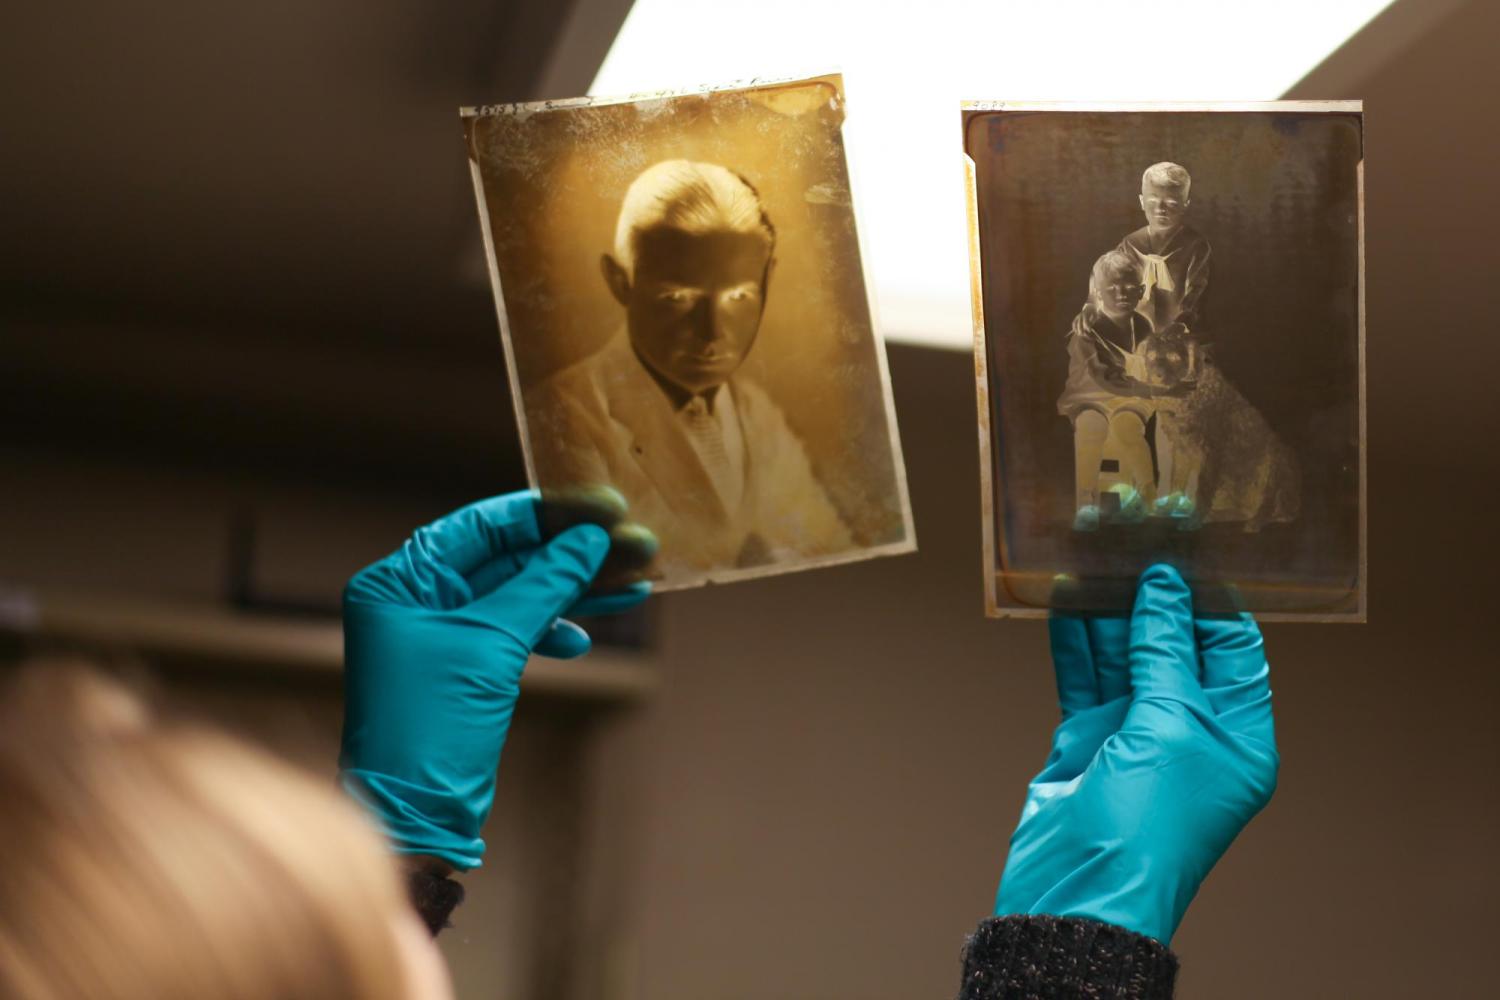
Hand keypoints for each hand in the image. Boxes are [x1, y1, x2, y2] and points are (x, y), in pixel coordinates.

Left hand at [339, 489, 651, 869]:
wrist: (416, 814)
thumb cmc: (433, 725)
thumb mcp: (493, 644)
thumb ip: (543, 584)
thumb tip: (591, 539)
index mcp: (399, 581)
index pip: (483, 525)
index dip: (549, 516)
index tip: (606, 510)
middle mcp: (413, 599)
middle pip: (507, 557)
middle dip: (572, 555)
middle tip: (635, 546)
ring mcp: (438, 634)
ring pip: (519, 594)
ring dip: (574, 591)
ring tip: (634, 585)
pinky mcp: (463, 667)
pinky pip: (516, 630)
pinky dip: (552, 629)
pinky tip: (585, 637)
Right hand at [994, 564, 1277, 943]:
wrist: (1079, 891)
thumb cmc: (1148, 825)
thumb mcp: (1171, 724)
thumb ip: (1164, 649)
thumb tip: (1163, 584)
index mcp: (1238, 735)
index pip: (1231, 645)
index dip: (1206, 595)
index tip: (1181, 544)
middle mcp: (1189, 730)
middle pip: (1171, 641)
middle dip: (1148, 590)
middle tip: (1126, 533)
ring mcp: (1134, 733)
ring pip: (1121, 652)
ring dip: (1104, 605)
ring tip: (1087, 549)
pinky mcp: (1087, 738)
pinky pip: (1083, 674)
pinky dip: (1072, 636)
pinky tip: (1059, 595)